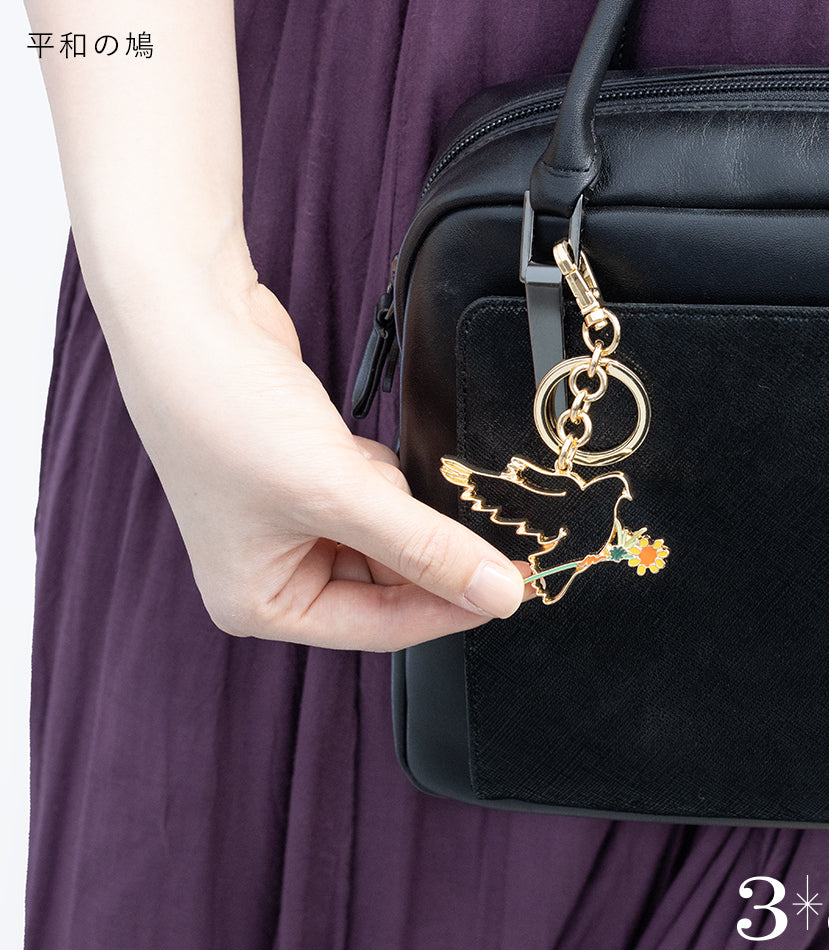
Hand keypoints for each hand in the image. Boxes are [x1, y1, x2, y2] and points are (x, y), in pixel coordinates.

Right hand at [104, 279, 529, 651]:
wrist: (187, 315)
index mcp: (261, 603)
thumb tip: (501, 595)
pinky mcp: (307, 479)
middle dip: (413, 539)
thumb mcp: (338, 492)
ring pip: (386, 535)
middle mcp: (272, 573)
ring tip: (351, 461)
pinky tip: (344, 444)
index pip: (383, 628)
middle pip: (387, 582)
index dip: (452, 606)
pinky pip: (371, 495)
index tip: (514, 587)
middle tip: (453, 512)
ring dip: (391, 498)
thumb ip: (426, 549)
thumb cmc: (224, 410)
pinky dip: (376, 472)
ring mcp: (289, 525)